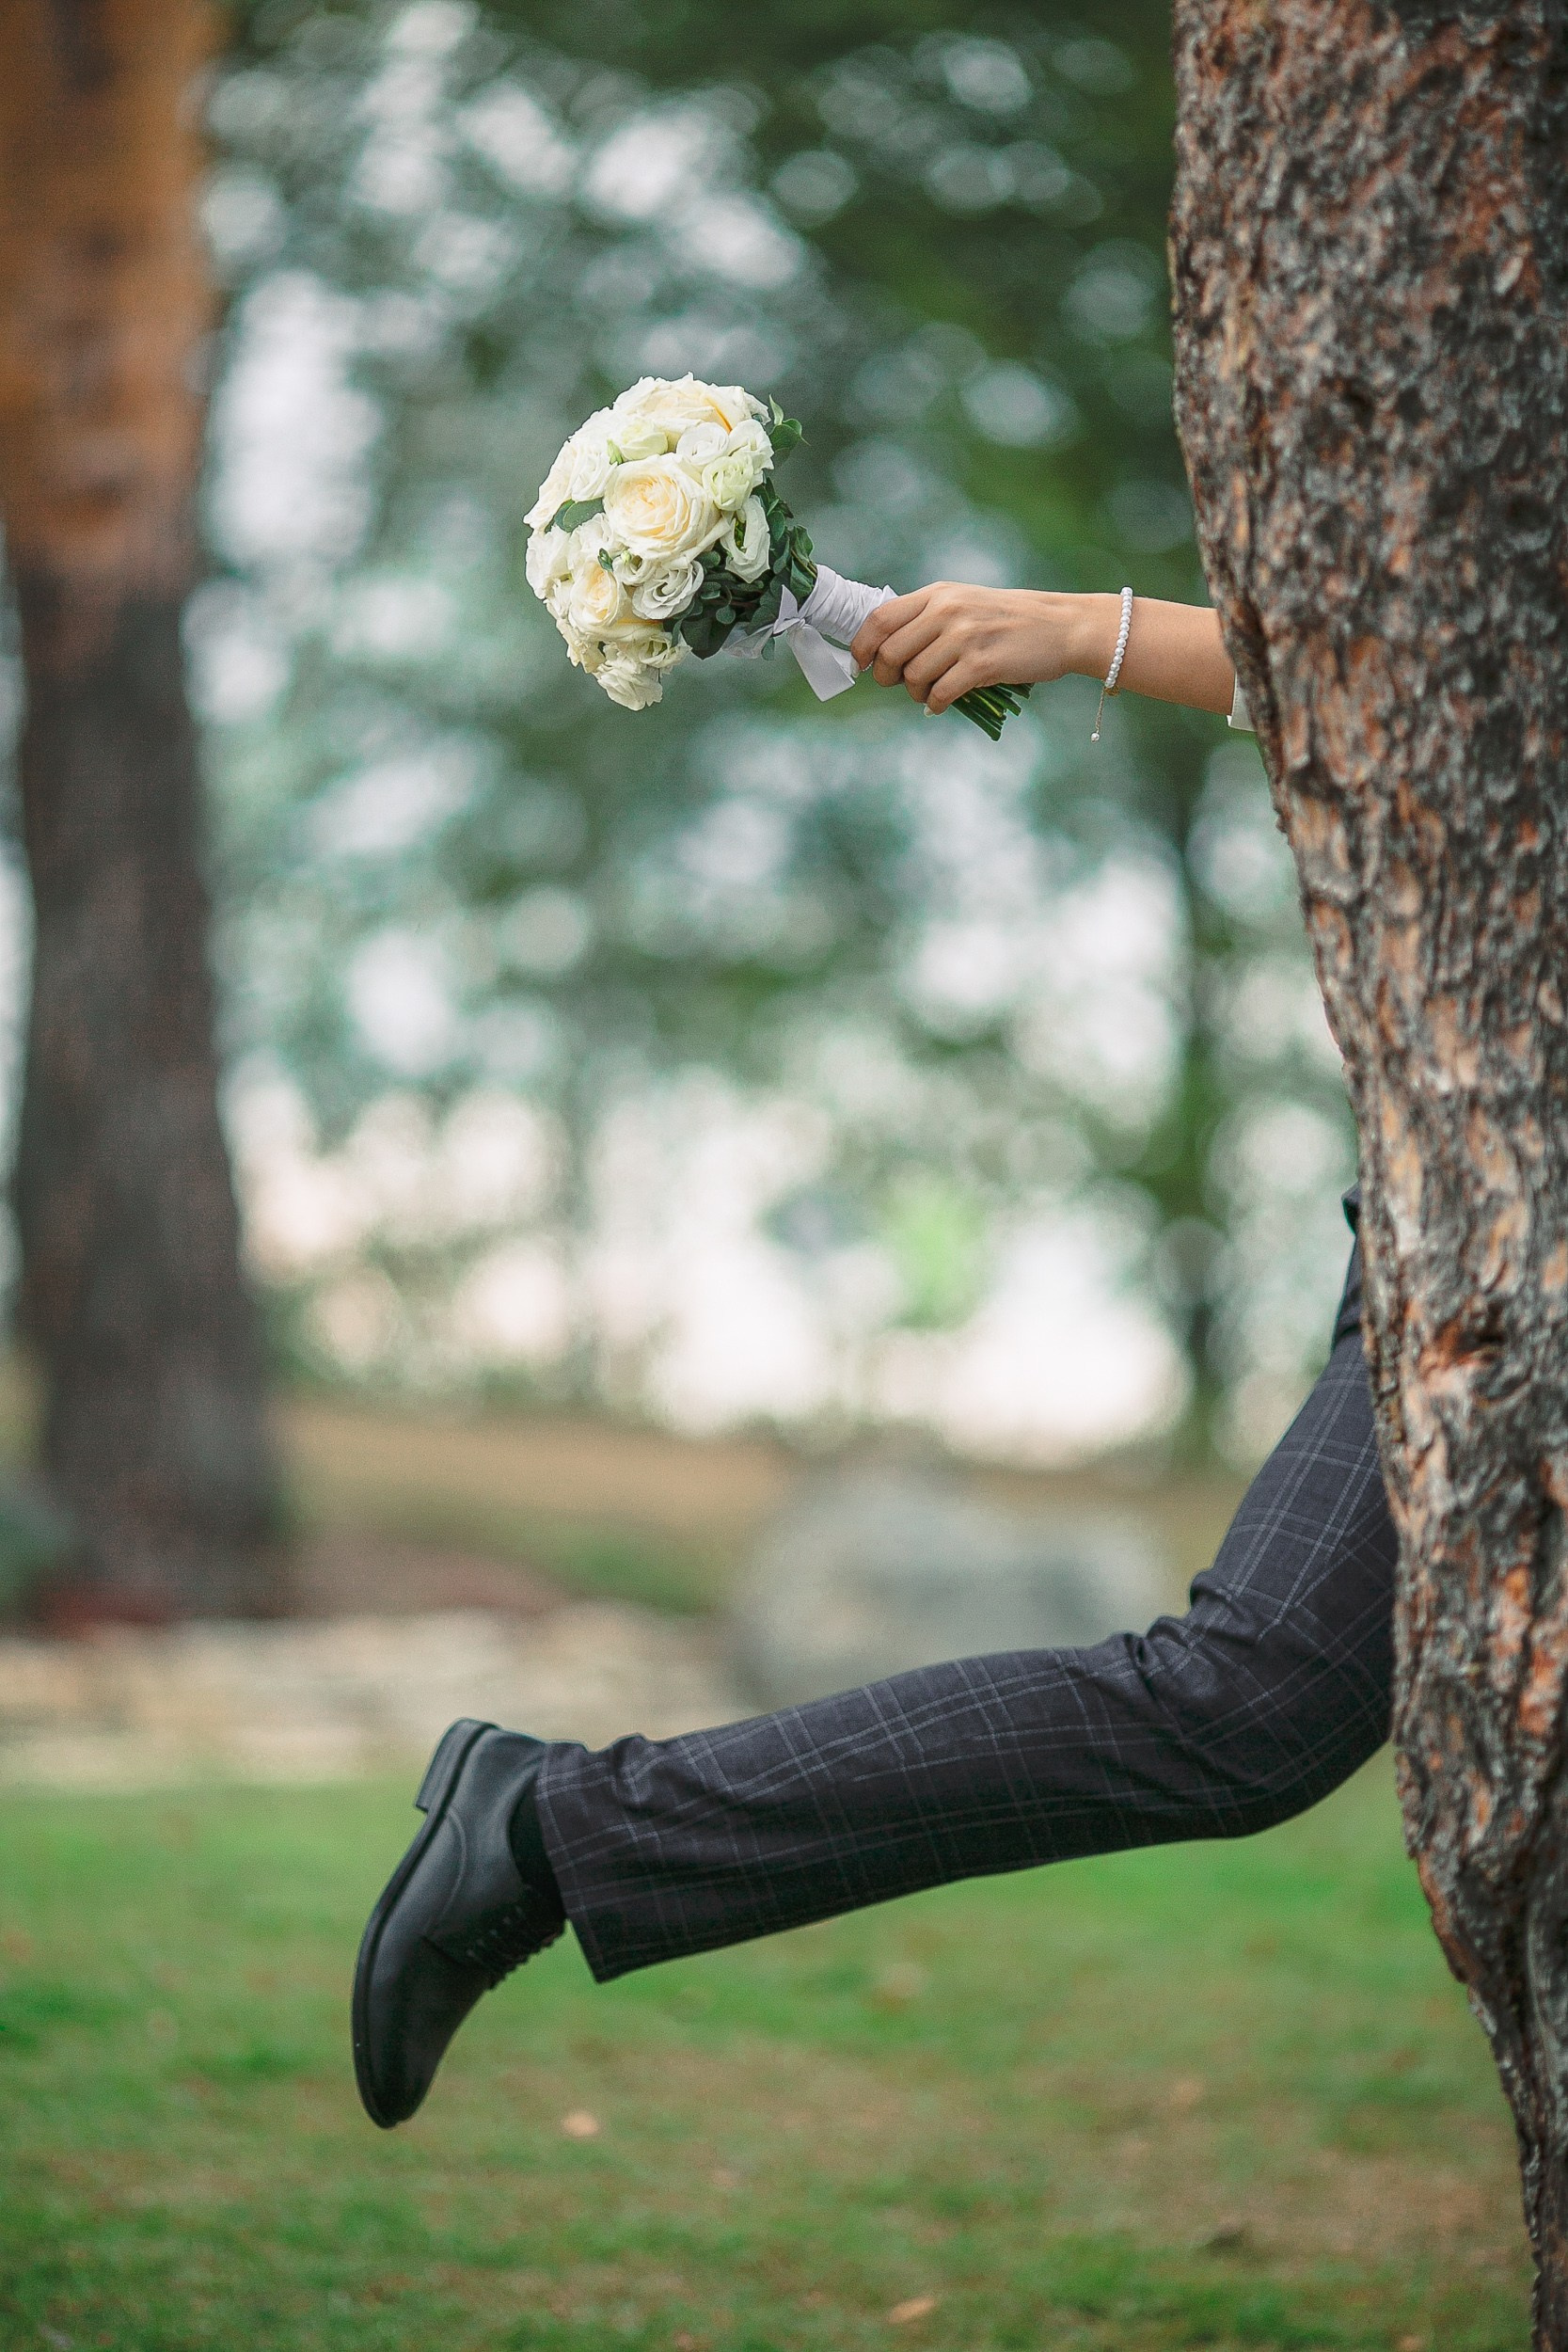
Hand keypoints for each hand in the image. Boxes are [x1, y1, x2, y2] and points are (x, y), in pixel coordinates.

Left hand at [850, 585, 1102, 714]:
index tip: (862, 665)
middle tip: (901, 685)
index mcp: (937, 594)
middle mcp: (947, 611)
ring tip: (929, 694)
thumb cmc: (1010, 619)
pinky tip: (942, 705)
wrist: (1062, 626)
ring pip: (913, 676)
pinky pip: (940, 693)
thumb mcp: (965, 602)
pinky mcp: (982, 663)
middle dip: (887, 677)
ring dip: (915, 694)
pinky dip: (935, 705)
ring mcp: (965, 637)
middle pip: (890, 652)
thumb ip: (928, 618)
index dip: (862, 647)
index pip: (880, 619)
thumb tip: (885, 650)